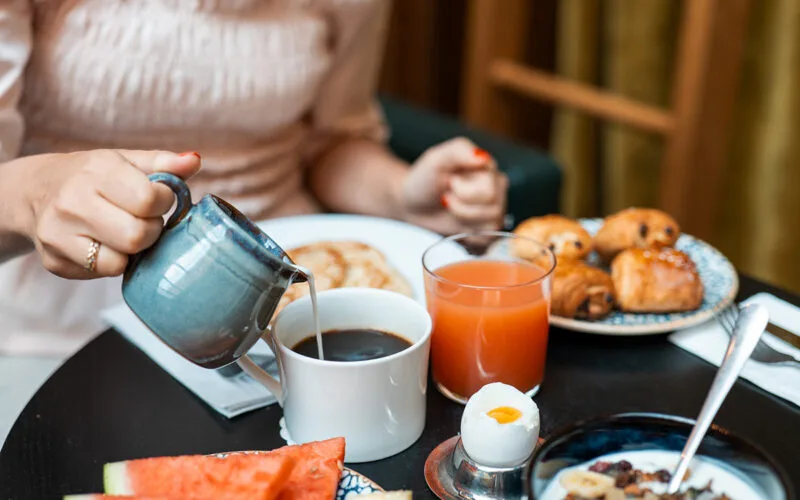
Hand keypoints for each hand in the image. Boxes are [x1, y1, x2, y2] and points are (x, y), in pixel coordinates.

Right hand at [22, 150, 201, 278]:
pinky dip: (112, 262)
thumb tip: (194, 161)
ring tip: (124, 232)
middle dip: (150, 230)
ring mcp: (58, 234)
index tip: (157, 198)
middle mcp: (71, 202)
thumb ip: (164, 163)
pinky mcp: (54, 262)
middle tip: (143, 220)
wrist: (35, 191)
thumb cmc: (93, 176)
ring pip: (120, 261)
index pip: (148, 200)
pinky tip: (105, 244)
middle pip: (137, 236)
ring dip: (132, 250)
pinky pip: (102, 273)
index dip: (163, 203)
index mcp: (96, 171)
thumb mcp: (128, 161)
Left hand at [399, 137, 507, 234]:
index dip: (463, 191)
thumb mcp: (436, 158)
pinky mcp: (488, 229)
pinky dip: (468, 233)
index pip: (489, 190)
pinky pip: (488, 238)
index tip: (450, 182)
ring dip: (462, 219)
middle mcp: (497, 188)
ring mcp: (495, 209)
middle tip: (447, 196)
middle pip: (492, 208)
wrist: (413, 202)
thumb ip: (459, 151)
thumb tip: (483, 157)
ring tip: (451, 207)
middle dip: (460, 206)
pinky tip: (457, 222)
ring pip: (490, 225)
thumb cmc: (425, 178)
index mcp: (488, 168)